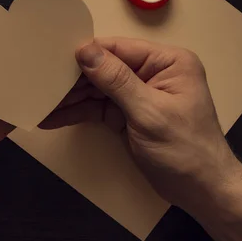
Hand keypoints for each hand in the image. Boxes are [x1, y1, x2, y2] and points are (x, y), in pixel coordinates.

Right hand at [40, 37, 239, 209]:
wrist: (201, 191)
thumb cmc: (185, 149)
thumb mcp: (149, 112)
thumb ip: (116, 80)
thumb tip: (85, 50)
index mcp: (166, 62)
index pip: (119, 49)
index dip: (86, 53)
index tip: (52, 57)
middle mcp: (151, 72)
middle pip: (103, 68)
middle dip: (73, 78)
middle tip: (40, 82)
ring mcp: (137, 94)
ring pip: (96, 89)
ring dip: (69, 98)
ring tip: (40, 102)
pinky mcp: (126, 114)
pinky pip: (97, 108)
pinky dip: (77, 113)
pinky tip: (53, 118)